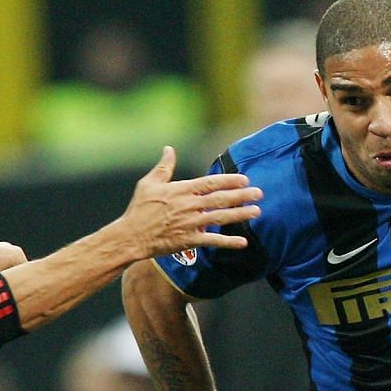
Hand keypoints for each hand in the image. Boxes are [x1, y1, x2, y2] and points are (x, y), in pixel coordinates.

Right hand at [122, 146, 262, 257]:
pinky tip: (244, 242)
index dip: (229, 180)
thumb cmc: (139, 209)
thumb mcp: (149, 183)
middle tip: (259, 193)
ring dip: (240, 215)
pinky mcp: (189, 240)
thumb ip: (164, 167)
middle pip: (220, 199)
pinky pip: (213, 241)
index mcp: (181, 190)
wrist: (131, 236)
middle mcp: (189, 206)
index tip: (244, 179)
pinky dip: (229, 242)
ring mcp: (190, 224)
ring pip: (221, 218)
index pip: (210, 183)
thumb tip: (169, 149)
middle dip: (241, 195)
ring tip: (257, 212)